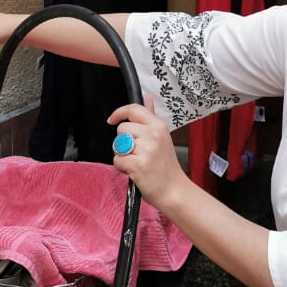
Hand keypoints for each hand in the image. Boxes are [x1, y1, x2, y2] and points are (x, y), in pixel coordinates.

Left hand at [108, 95, 188, 211]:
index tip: (112, 119)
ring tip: (136, 162)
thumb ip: (150, 116)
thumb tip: (146, 96)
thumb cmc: (166, 167)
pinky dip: (122, 168)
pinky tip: (134, 171)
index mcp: (158, 126)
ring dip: (122, 155)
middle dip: (122, 142)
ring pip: (117, 145)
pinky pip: (117, 160)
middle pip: (121, 129)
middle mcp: (153, 135)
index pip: (134, 109)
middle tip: (136, 153)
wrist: (174, 190)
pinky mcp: (138, 164)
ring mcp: (146, 150)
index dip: (119, 112)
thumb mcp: (162, 137)